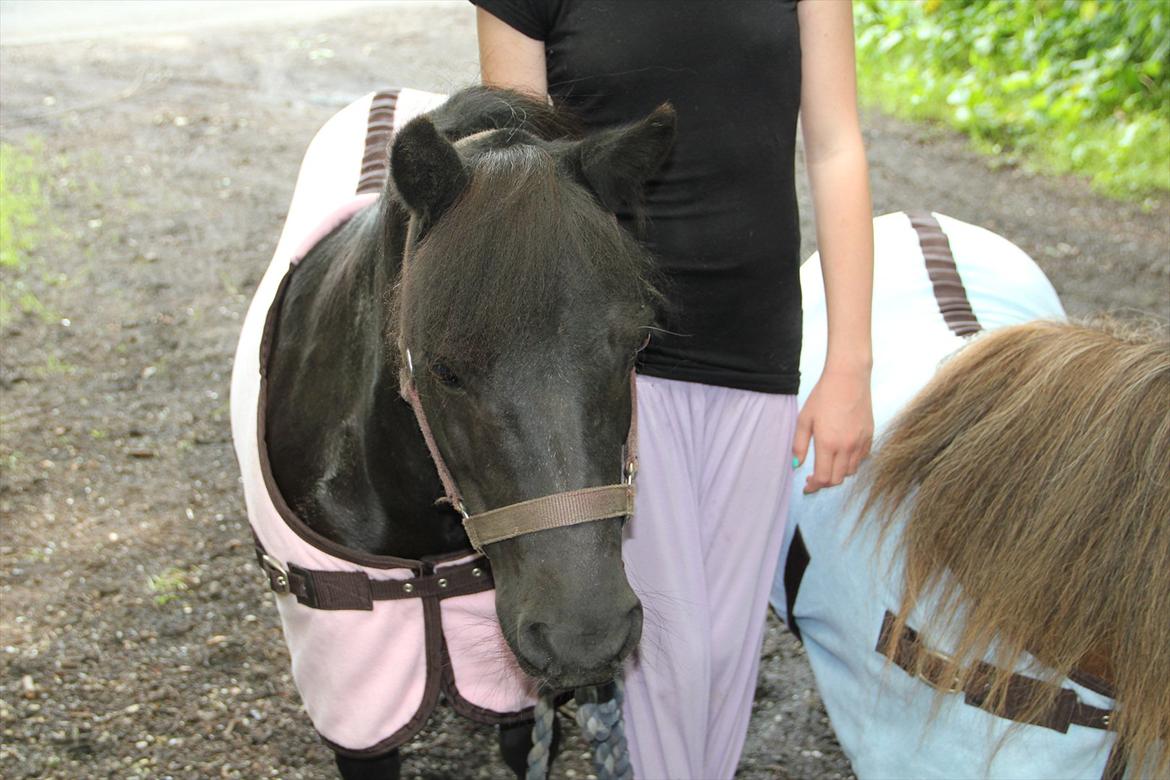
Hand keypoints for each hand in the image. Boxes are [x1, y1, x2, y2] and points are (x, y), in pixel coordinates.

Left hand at [792, 367, 873, 493]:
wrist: (848, 377)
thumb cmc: (823, 396)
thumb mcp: (804, 419)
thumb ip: (799, 445)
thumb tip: (796, 465)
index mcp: (828, 444)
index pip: (823, 479)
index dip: (814, 487)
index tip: (807, 487)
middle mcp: (847, 447)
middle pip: (837, 479)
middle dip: (824, 483)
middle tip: (814, 477)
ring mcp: (860, 442)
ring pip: (850, 471)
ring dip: (838, 473)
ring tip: (827, 464)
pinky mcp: (870, 436)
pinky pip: (861, 459)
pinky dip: (851, 463)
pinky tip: (841, 454)